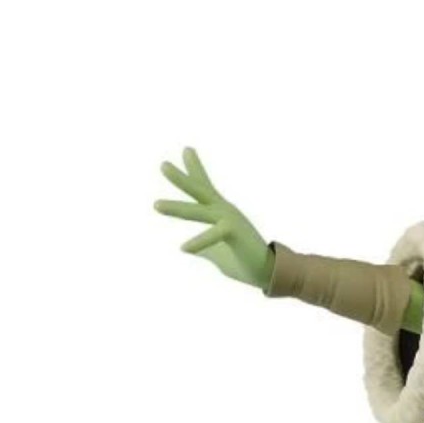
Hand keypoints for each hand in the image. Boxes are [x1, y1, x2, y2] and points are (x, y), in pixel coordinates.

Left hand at [154, 147, 272, 288]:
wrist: (267, 272)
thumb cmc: (243, 262)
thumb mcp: (216, 252)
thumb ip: (202, 246)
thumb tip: (188, 249)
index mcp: (220, 212)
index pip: (204, 187)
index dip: (194, 169)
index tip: (186, 150)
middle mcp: (225, 211)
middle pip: (200, 191)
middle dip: (181, 178)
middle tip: (163, 165)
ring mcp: (230, 220)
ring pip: (199, 211)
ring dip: (177, 208)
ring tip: (156, 205)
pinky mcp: (235, 232)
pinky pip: (214, 234)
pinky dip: (199, 242)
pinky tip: (184, 248)